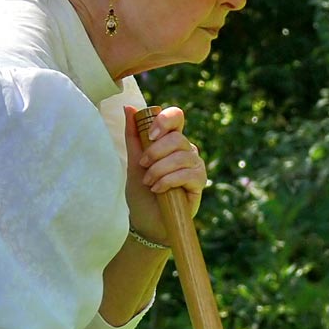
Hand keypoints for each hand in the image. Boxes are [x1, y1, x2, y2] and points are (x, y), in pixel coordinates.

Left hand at [123, 105, 205, 244]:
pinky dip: (169, 180)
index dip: (166, 120)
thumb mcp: (133, 162)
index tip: (152, 134)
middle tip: (143, 166)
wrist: (146, 221)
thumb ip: (133, 136)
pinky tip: (158, 190)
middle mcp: (186, 150)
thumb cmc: (141, 192)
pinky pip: (188, 173)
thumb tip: (128, 107)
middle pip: (177, 138)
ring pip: (182, 156)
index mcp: (170, 141)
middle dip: (155, 152)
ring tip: (148, 182)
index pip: (176, 117)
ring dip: (160, 169)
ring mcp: (195, 165)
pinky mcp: (200, 182)